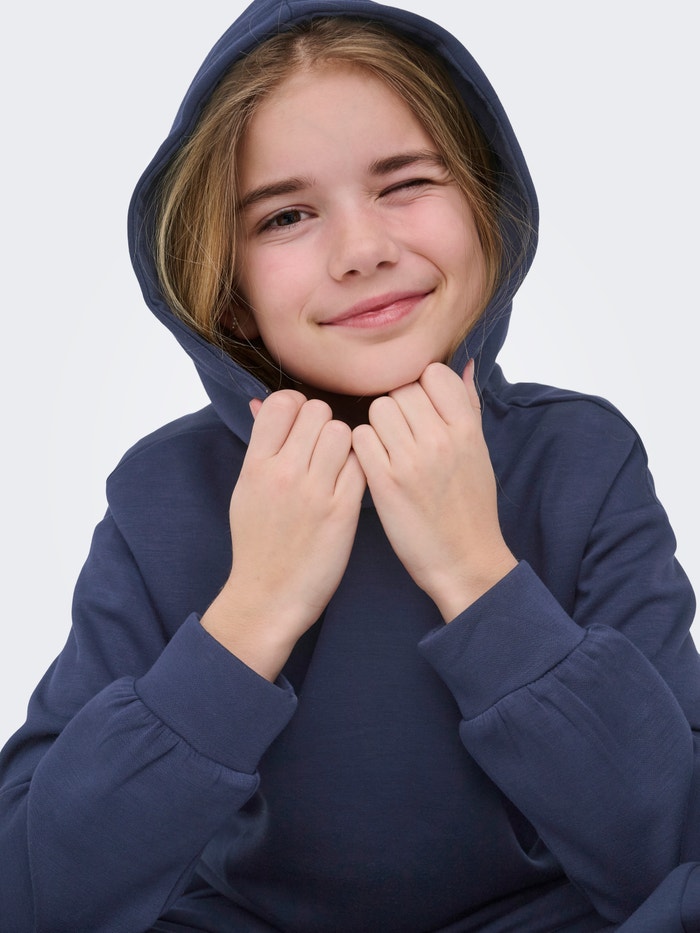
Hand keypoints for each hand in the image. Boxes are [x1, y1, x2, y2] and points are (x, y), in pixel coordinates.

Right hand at [202, 390, 365, 679]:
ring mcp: (314, 492)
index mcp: (255, 466)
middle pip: (317, 412)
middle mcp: (283, 473)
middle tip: (323, 445)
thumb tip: (261, 402)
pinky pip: (360, 466)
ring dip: (344, 443)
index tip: (302, 422)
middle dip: (323, 422)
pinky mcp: (342, 511)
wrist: (269, 596)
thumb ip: (260, 448)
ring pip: (343, 433)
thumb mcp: (246, 490)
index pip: (282, 404)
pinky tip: (349, 482)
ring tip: (337, 464)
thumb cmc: (258, 543)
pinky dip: (358, 468)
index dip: (297, 405)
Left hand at [352, 361, 515, 619]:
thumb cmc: (471, 507)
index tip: (421, 410)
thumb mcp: (478, 453)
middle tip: (401, 434)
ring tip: (387, 449)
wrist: (464, 561)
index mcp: (467, 429)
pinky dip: (362, 447)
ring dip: (377, 425)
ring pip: (378, 409)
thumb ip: (467, 406)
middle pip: (401, 390)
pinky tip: (374, 463)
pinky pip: (360, 438)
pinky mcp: (384, 482)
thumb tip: (462, 364)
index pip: (434, 374)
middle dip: (398, 408)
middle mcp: (440, 439)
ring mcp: (411, 460)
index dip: (422, 387)